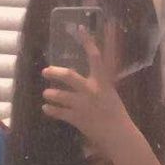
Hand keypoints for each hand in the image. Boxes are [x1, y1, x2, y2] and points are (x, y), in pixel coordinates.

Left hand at [41, 26, 135, 158]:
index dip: (88, 42)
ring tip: (47, 94)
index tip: (80, 28)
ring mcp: (83, 105)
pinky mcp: (77, 118)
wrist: (119, 136)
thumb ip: (101, 83)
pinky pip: (58, 112)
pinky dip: (50, 110)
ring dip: (50, 94)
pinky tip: (46, 109)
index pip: (96, 57)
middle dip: (54, 72)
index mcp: (103, 82)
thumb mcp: (111, 94)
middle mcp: (92, 90)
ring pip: (59, 95)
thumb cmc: (117, 114)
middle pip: (69, 75)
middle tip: (45, 71)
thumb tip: (93, 75)